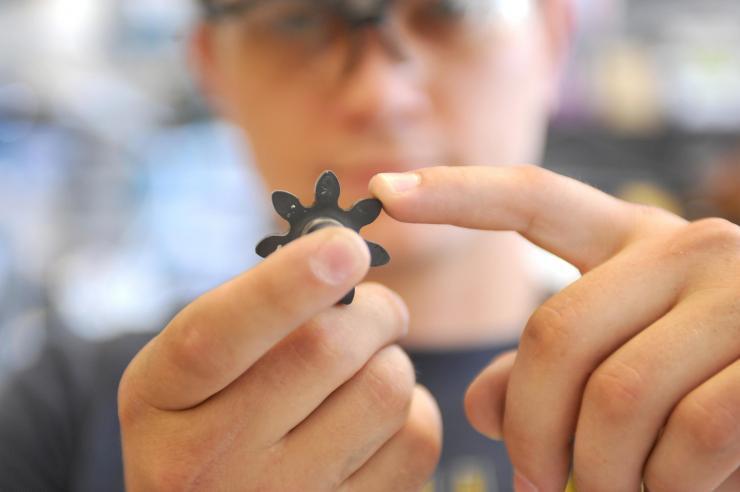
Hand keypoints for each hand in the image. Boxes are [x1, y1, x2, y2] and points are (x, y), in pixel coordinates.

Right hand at [118, 227, 441, 490]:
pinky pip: (418, 441)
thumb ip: (249, 314)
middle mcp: (208, 461)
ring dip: (393, 360)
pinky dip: (416, 409)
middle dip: (373, 309)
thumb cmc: (211, 418)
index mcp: (159, 399)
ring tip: (368, 368)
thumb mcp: (190, 368)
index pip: (215, 337)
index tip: (344, 245)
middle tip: (376, 309)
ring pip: (384, 390)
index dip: (284, 286)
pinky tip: (381, 415)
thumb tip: (341, 254)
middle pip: (322, 352)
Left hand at [370, 165, 739, 491]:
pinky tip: (675, 488)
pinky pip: (687, 438)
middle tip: (531, 480)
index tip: (383, 190)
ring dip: (601, 470)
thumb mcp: (624, 363)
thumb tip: (478, 407)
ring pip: (616, 397)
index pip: (530, 199)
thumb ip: (546, 373)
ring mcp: (738, 292)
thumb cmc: (711, 382)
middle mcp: (684, 247)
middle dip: (532, 429)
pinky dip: (665, 487)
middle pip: (554, 336)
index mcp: (632, 240)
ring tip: (612, 489)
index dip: (454, 192)